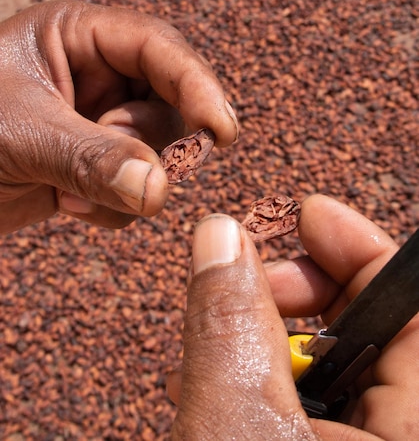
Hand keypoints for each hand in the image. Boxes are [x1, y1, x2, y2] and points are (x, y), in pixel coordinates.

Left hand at [0, 0, 237, 232]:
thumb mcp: (19, 134)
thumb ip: (92, 158)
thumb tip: (161, 189)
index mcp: (76, 34)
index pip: (156, 46)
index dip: (196, 83)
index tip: (222, 132)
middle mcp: (96, 73)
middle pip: (169, 101)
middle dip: (149, 143)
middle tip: (122, 171)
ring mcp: (98, 121)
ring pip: (159, 150)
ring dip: (125, 181)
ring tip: (67, 192)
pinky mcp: (96, 164)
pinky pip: (138, 187)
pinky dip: (113, 207)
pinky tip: (66, 206)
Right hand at [168, 195, 418, 439]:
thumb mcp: (235, 425)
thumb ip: (231, 324)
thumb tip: (221, 234)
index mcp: (414, 425)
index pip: (407, 305)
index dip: (357, 246)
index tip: (306, 214)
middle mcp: (400, 432)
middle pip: (363, 327)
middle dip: (295, 291)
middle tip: (240, 285)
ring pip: (326, 366)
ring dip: (261, 339)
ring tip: (209, 342)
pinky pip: (308, 404)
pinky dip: (259, 381)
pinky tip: (216, 382)